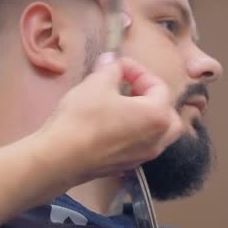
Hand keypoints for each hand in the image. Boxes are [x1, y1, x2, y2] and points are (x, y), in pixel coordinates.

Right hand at [38, 52, 181, 186]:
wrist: (60, 158)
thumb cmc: (83, 118)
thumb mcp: (96, 83)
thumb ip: (110, 69)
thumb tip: (112, 60)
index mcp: (157, 116)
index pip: (159, 86)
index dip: (138, 71)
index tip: (119, 66)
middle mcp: (157, 139)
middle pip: (167, 114)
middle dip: (152, 97)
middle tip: (130, 88)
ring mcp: (143, 157)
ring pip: (158, 134)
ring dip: (147, 118)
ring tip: (124, 107)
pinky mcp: (127, 167)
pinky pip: (141, 147)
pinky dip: (135, 134)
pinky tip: (114, 127)